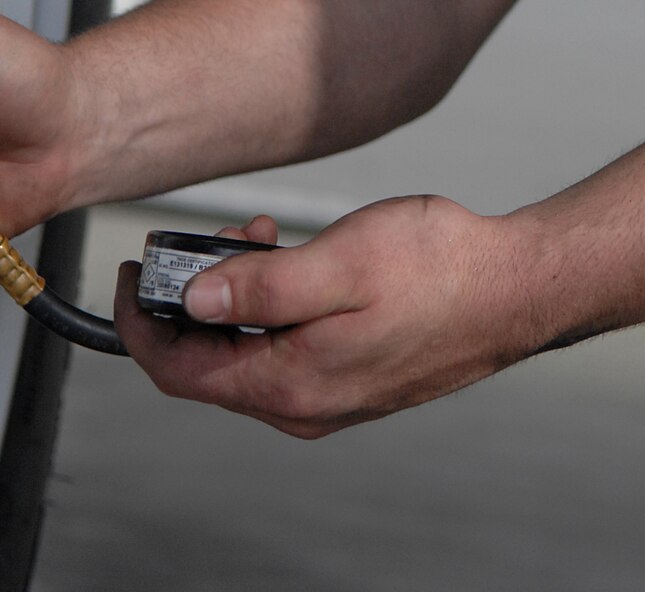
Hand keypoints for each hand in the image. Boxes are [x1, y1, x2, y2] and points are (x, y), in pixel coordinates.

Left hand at [113, 195, 533, 437]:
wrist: (514, 288)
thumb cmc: (440, 269)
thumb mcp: (338, 262)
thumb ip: (259, 288)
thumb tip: (192, 302)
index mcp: (292, 386)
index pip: (180, 371)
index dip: (139, 323)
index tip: (130, 275)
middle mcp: (305, 405)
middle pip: (209, 365)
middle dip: (193, 301)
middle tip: (217, 239)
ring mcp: (331, 396)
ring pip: (247, 356)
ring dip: (235, 299)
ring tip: (263, 238)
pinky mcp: (353, 378)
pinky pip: (284, 353)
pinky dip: (271, 308)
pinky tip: (296, 263)